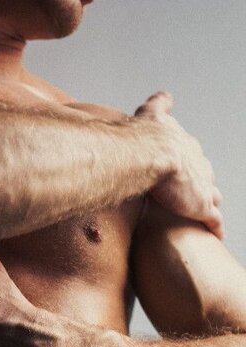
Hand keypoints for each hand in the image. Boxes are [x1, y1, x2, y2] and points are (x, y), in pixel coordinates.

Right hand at [135, 91, 223, 239]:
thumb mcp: (152, 114)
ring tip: (206, 213)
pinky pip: (214, 221)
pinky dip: (216, 227)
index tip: (185, 169)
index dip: (189, 164)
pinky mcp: (202, 207)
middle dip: (202, 184)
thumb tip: (165, 95)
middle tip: (195, 192)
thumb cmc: (146, 137)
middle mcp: (199, 165)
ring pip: (213, 198)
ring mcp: (202, 187)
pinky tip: (217, 234)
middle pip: (206, 176)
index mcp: (186, 147)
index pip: (193, 156)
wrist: (151, 155)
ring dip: (210, 205)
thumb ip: (159, 104)